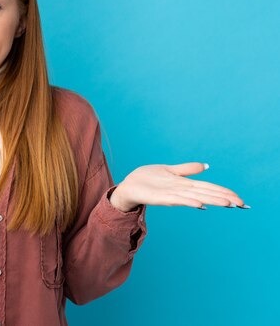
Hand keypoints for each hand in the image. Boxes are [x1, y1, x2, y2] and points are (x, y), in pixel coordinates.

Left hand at [109, 162, 246, 211]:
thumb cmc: (148, 179)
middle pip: (206, 193)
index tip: (241, 199)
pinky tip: (200, 204)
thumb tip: (207, 166)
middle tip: (242, 204)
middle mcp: (180, 191)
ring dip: (211, 200)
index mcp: (184, 184)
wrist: (128, 186)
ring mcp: (170, 195)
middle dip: (224, 198)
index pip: (208, 187)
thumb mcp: (169, 170)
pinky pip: (175, 200)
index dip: (224, 191)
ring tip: (227, 204)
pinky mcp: (159, 198)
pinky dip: (188, 201)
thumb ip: (187, 169)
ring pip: (195, 197)